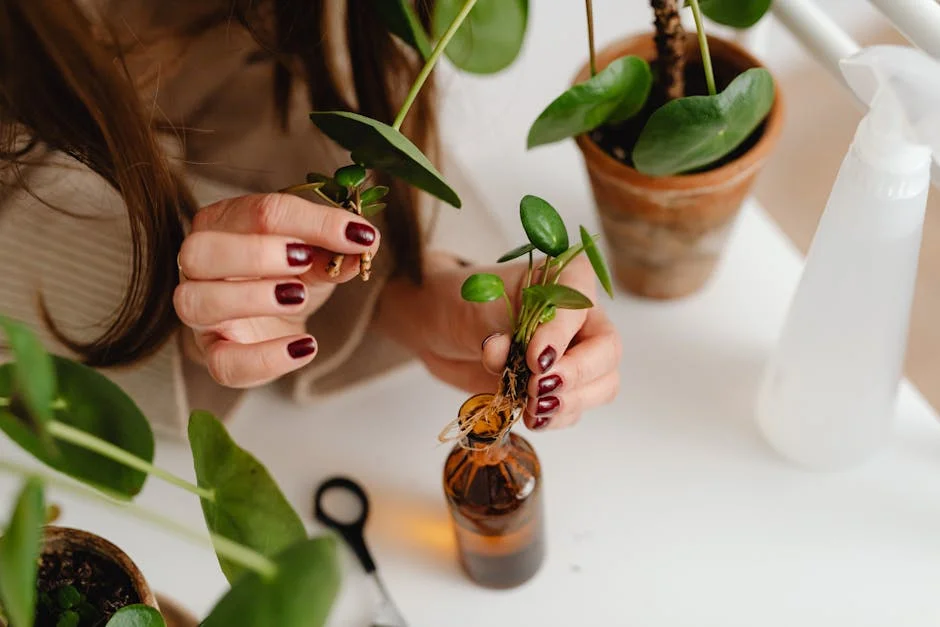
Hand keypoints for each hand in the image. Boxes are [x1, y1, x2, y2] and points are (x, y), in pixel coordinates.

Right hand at [174, 193, 379, 387]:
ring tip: (299, 298)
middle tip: (305, 260)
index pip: (258, 212)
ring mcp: (198, 309)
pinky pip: (222, 363)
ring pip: (195, 303)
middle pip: (200, 251)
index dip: (312, 222)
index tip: (358, 235)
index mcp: (224, 222)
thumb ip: (335, 248)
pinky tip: (304, 347)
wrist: (276, 321)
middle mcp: (198, 264)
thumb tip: (364, 241)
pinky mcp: (213, 352)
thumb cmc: (289, 275)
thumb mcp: (317, 256)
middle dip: (256, 254)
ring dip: (250, 299)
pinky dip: (265, 359)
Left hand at [376, 252, 621, 430]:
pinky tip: (533, 417)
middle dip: (575, 376)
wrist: (441, 326)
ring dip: (570, 402)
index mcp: (567, 281)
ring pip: (602, 385)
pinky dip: (557, 418)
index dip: (562, 336)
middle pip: (606, 352)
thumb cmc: (464, 302)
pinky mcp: (558, 386)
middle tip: (536, 387)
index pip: (581, 307)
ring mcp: (574, 354)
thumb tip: (503, 355)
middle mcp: (580, 318)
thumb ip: (495, 330)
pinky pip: (576, 408)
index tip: (534, 358)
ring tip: (534, 407)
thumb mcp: (476, 307)